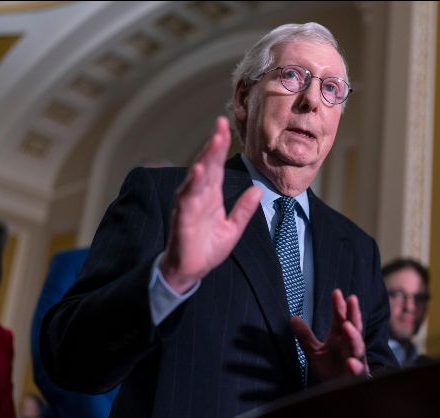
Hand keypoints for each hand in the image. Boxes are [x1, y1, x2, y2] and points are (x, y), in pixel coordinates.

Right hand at [160, 116, 261, 292]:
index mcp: (211, 196)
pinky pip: (187, 199)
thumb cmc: (207, 249)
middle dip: (213, 144)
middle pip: (206, 164)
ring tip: (214, 141)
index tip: (225, 126)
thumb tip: (258, 190)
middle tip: (221, 123)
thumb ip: (244, 210)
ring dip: (204, 158)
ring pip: (197, 177)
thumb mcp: (233, 229)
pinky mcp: (182, 218)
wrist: (191, 272)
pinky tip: (199, 171)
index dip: (220, 146)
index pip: (216, 165)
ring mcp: (189, 205)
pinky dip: (192, 184)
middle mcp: (199, 195)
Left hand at [290, 289, 369, 380]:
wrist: (338, 394)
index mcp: (340, 338)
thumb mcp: (314, 352)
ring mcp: (355, 360)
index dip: (339, 306)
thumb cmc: (330, 371)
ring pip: (358, 346)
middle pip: (353, 327)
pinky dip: (355, 366)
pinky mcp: (357, 376)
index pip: (340, 319)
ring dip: (354, 336)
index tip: (336, 293)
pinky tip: (351, 362)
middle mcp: (349, 346)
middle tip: (352, 299)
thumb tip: (293, 318)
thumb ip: (305, 336)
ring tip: (347, 326)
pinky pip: (358, 371)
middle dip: (353, 313)